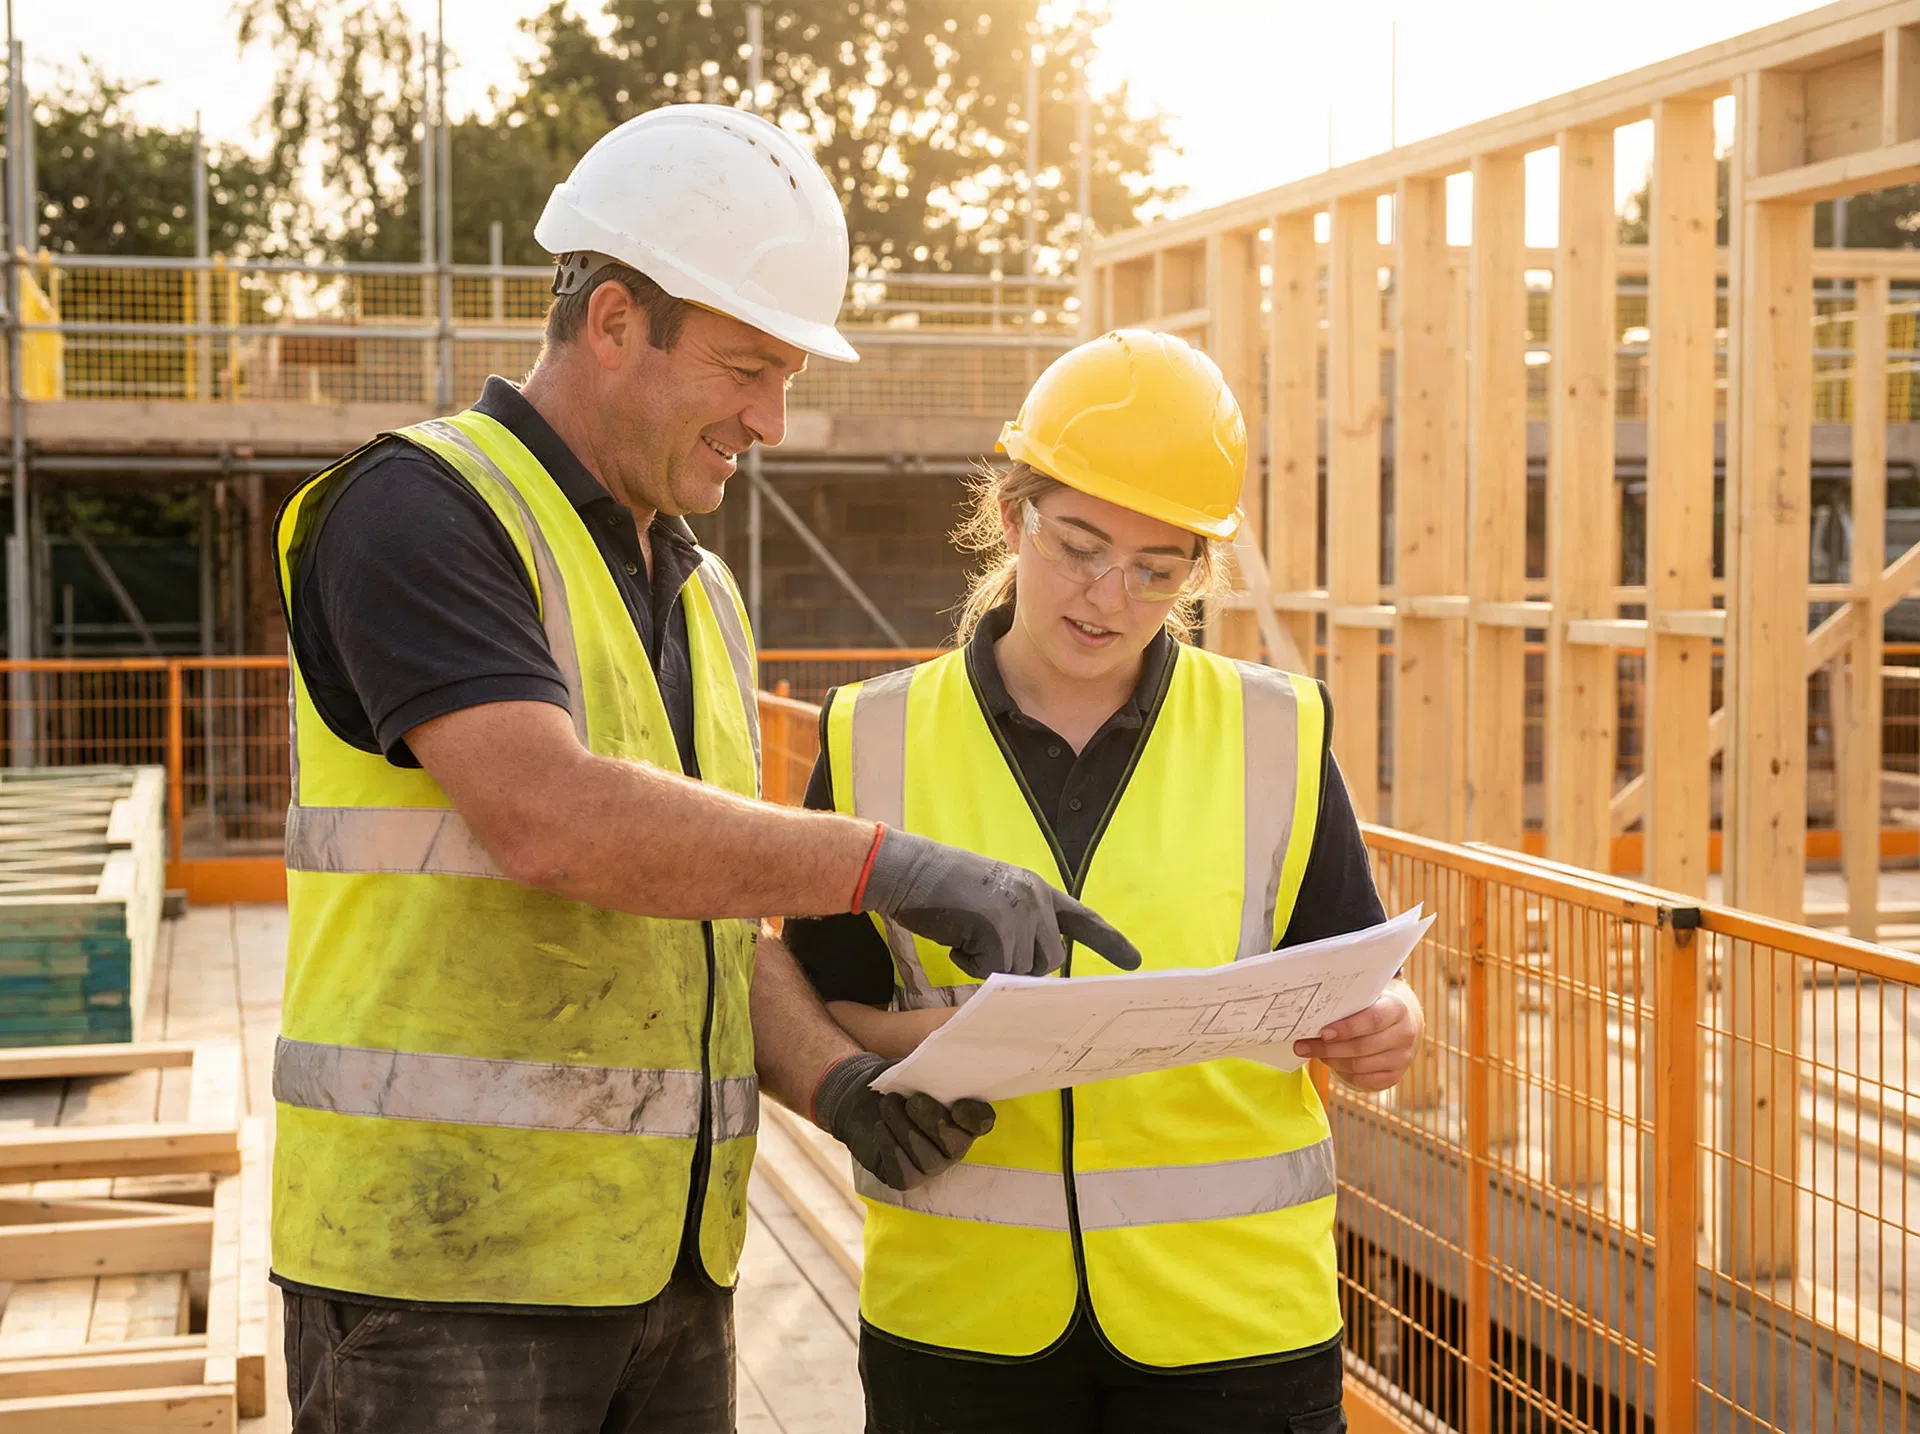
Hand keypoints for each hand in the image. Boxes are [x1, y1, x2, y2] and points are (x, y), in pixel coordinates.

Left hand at [811, 1052, 995, 1190]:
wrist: (863, 1099)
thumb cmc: (897, 1083)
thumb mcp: (916, 1069)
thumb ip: (933, 1069)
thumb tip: (944, 1058)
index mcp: (963, 1116)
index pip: (983, 1122)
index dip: (975, 1117)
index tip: (957, 1105)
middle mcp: (954, 1145)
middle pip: (956, 1144)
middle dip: (933, 1121)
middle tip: (913, 1100)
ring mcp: (932, 1165)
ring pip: (927, 1159)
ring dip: (904, 1128)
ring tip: (887, 1104)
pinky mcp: (906, 1178)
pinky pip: (904, 1173)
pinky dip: (890, 1147)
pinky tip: (881, 1127)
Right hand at [858, 827, 1141, 977]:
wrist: (908, 869)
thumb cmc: (940, 887)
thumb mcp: (993, 898)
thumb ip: (1019, 924)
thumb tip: (1031, 969)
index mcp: (1036, 889)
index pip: (1081, 917)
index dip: (1108, 941)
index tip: (1134, 963)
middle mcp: (1035, 899)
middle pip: (1047, 960)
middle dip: (1017, 966)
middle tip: (980, 945)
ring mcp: (1018, 913)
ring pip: (1021, 970)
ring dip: (990, 965)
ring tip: (964, 935)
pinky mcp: (998, 930)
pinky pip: (993, 973)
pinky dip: (969, 964)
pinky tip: (954, 938)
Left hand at [1291, 980, 1423, 1091]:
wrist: (1401, 1024)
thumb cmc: (1374, 1007)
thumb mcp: (1367, 998)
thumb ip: (1347, 1003)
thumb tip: (1310, 1012)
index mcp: (1398, 1009)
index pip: (1373, 1020)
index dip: (1347, 1028)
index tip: (1322, 1032)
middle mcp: (1405, 1035)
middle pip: (1362, 1047)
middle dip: (1328, 1049)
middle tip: (1302, 1046)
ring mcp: (1402, 1058)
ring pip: (1360, 1066)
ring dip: (1332, 1061)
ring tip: (1314, 1053)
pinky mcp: (1395, 1076)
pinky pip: (1363, 1080)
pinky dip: (1343, 1073)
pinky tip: (1332, 1063)